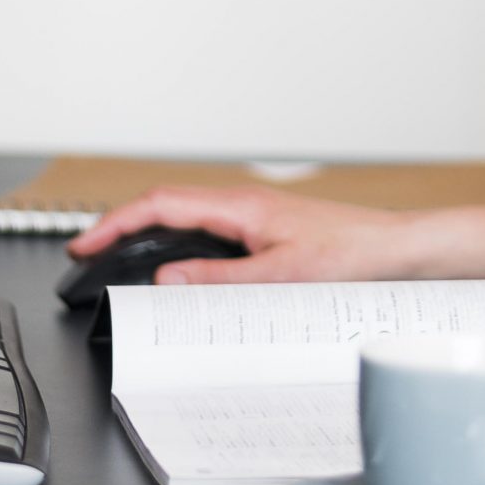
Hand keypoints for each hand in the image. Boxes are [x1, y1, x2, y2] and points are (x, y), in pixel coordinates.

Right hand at [65, 185, 417, 284]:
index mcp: (242, 206)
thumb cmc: (355, 255)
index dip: (116, 223)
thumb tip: (168, 279)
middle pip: (166, 207)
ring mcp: (254, 217)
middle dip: (121, 227)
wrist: (400, 251)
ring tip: (119, 260)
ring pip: (187, 219)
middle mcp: (244, 205)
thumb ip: (222, 280)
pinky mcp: (267, 232)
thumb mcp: (282, 277)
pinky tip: (177, 269)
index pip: (161, 204)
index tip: (84, 244)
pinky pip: (209, 233)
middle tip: (88, 254)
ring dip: (149, 236)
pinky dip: (180, 246)